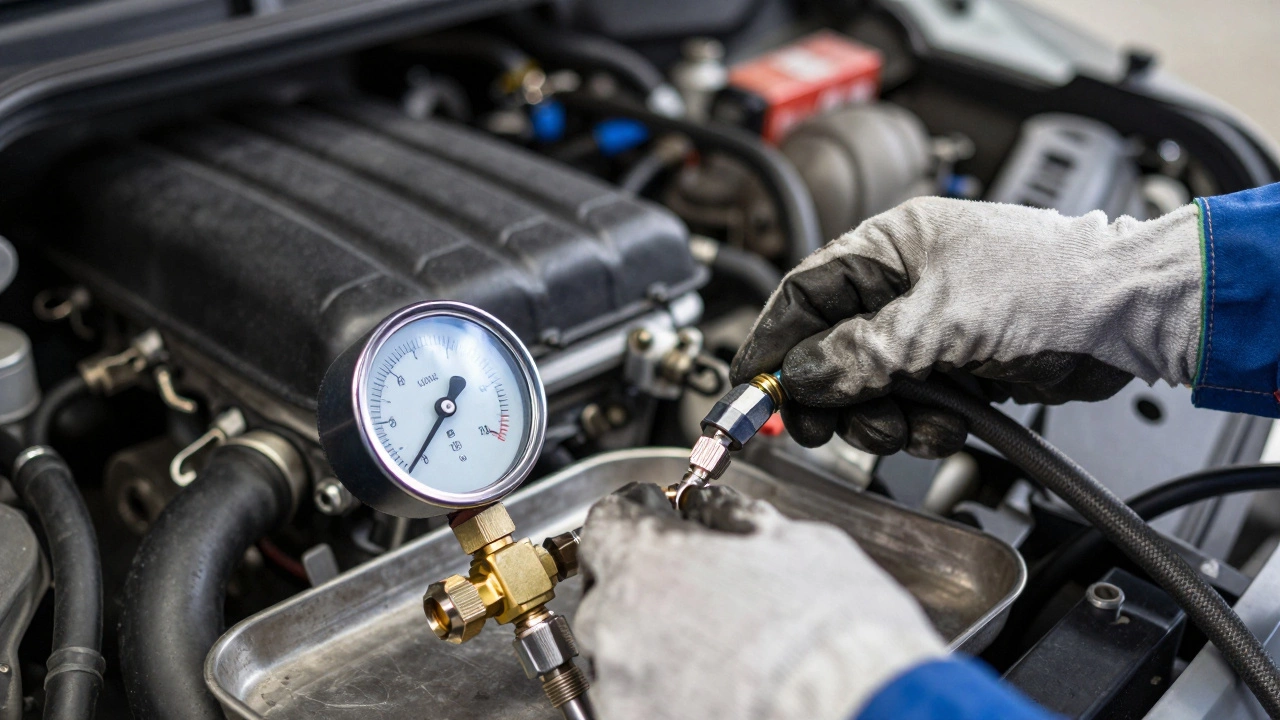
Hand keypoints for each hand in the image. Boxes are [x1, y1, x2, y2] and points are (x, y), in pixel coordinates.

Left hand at [574, 483, 943, 719]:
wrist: (859, 715)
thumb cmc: (832, 634)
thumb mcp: (795, 543)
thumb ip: (733, 517)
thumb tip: (714, 507)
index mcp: (647, 562)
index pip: (610, 519)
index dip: (642, 513)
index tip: (662, 515)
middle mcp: (617, 627)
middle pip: (611, 588)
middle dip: (650, 582)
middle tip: (702, 585)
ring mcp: (623, 689)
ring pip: (621, 651)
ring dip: (657, 641)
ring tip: (720, 647)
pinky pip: (638, 699)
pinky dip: (666, 690)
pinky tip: (716, 686)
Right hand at [732, 197, 1202, 455]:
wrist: (1128, 314)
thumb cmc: (1050, 281)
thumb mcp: (940, 319)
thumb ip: (862, 352)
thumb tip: (802, 376)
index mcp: (888, 249)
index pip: (804, 294)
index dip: (773, 342)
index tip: (751, 388)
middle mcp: (900, 288)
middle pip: (827, 350)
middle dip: (829, 395)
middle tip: (827, 427)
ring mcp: (926, 330)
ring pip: (866, 387)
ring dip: (881, 417)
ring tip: (913, 423)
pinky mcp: (954, 368)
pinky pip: (908, 407)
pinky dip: (919, 425)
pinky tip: (946, 423)